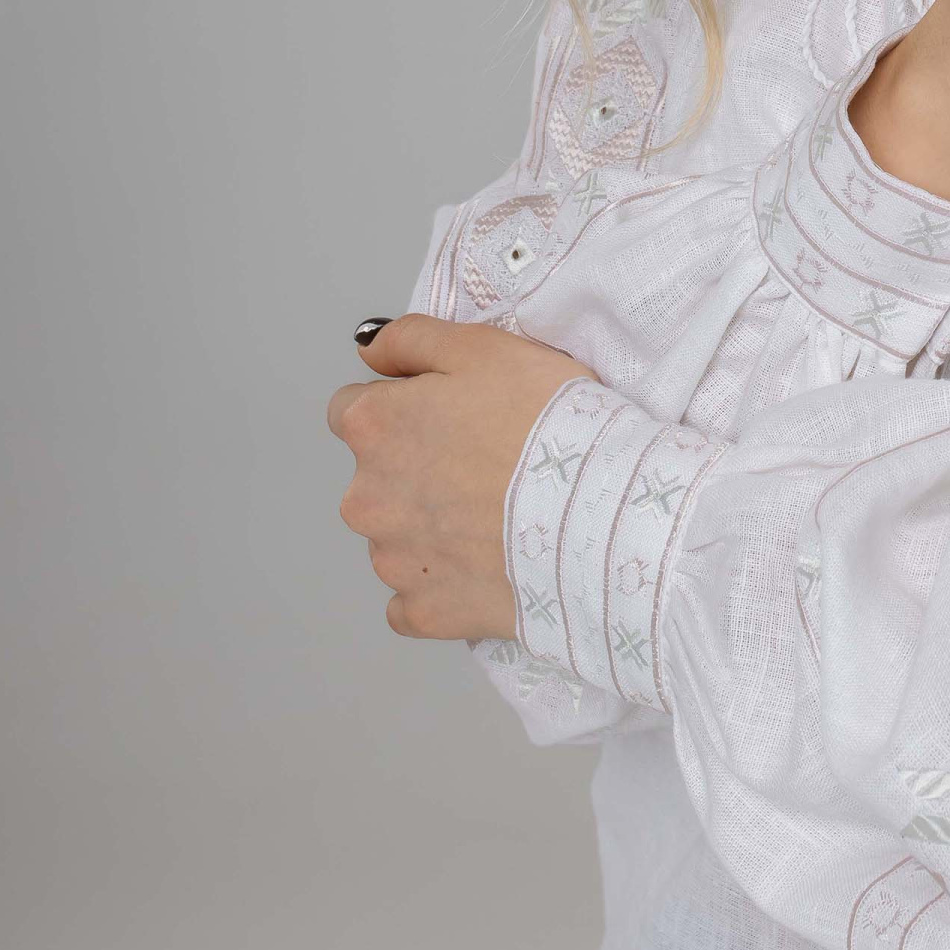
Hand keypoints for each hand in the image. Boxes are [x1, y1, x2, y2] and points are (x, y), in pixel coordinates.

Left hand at [327, 316, 592, 641]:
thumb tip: (369, 351)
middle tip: (485, 463)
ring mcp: (392, 560)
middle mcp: (365, 496)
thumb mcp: (484, 347)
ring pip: (397, 536)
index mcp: (373, 427)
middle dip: (415, 470)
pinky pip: (415, 599)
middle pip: (375, 477)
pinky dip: (441, 584)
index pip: (353, 409)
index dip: (404, 407)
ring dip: (431, 526)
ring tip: (497, 515)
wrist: (596, 511)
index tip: (450, 414)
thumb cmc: (546, 421)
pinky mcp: (424, 610)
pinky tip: (484, 564)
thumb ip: (412, 339)